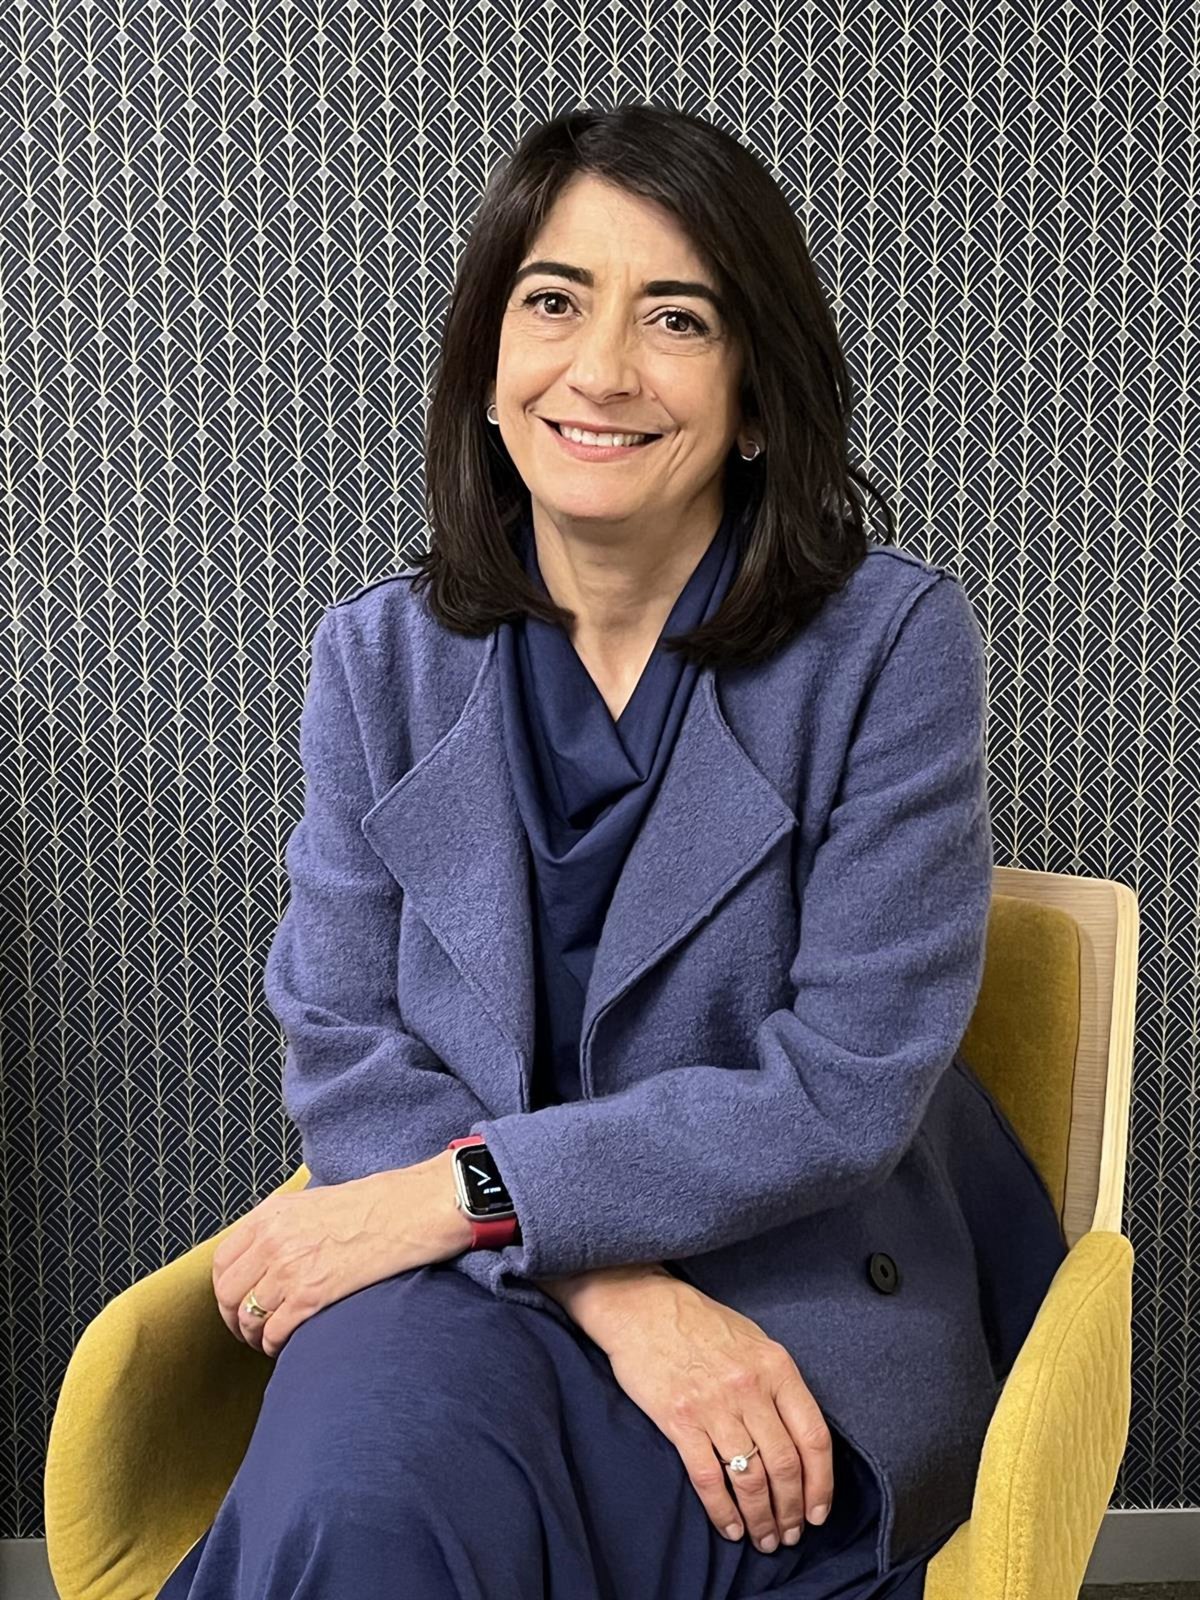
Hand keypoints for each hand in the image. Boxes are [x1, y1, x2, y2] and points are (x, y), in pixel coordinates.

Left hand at [211, 1153, 471, 1357]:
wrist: (411, 1209)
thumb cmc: (374, 1204)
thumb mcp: (315, 1201)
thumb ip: (283, 1225)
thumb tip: (265, 1253)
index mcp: (271, 1215)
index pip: (222, 1261)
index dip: (226, 1289)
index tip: (237, 1301)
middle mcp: (273, 1241)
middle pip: (229, 1294)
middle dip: (236, 1318)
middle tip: (249, 1328)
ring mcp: (290, 1269)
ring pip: (248, 1318)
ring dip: (254, 1335)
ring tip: (268, 1339)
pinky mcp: (311, 1295)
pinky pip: (274, 1332)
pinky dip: (274, 1345)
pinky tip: (286, 1345)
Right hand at [597, 1275, 833, 1552]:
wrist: (643, 1308)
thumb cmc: (701, 1323)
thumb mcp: (754, 1341)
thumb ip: (778, 1384)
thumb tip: (798, 1436)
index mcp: (776, 1367)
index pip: (813, 1437)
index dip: (821, 1484)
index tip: (818, 1512)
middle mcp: (750, 1389)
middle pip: (784, 1466)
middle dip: (791, 1511)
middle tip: (789, 1535)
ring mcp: (714, 1406)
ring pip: (750, 1479)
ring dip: (761, 1518)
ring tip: (763, 1538)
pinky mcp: (679, 1420)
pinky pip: (708, 1478)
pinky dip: (722, 1511)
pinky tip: (730, 1527)